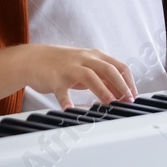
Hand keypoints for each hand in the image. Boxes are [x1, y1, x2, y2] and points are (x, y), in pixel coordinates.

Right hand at [19, 44, 137, 108]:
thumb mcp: (86, 67)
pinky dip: (66, 100)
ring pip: (89, 76)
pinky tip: (70, 110)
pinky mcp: (54, 78)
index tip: (134, 96)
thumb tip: (122, 92)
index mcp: (95, 56)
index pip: (119, 66)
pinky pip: (62, 90)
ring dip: (101, 90)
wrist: (33, 59)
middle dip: (121, 85)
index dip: (129, 82)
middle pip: (108, 69)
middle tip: (127, 101)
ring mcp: (69, 67)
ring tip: (109, 103)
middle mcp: (84, 59)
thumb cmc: (63, 64)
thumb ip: (103, 77)